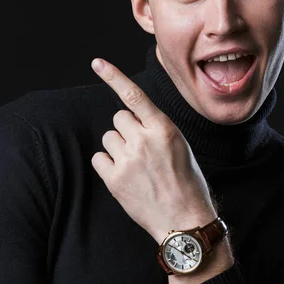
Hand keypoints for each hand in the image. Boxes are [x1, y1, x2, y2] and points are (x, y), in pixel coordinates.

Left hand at [90, 57, 217, 243]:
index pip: (134, 96)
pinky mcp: (114, 179)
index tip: (97, 63)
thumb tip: (132, 119)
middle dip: (127, 129)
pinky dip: (109, 165)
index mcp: (164, 129)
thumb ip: (156, 129)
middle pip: (119, 118)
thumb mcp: (180, 146)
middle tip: (141, 149)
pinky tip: (125, 177)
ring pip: (109, 137)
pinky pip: (99, 158)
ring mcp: (128, 160)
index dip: (114, 77)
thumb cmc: (187, 183)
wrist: (184, 220)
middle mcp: (144, 140)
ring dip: (118, 147)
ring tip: (136, 166)